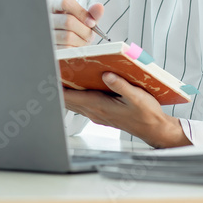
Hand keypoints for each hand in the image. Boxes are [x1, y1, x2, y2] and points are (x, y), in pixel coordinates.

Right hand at [48, 0, 103, 47]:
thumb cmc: (75, 27)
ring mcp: (45, 32)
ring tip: (83, 40)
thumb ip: (92, 13)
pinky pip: (65, 49)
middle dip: (85, 30)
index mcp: (53, 4)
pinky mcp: (49, 47)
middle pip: (68, 21)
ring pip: (68, 36)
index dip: (81, 12)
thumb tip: (100, 7)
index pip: (65, 2)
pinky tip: (76, 47)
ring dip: (81, 41)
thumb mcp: (83, 18)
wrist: (65, 43)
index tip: (92, 23)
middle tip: (89, 35)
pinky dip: (76, 49)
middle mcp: (45, 17)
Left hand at [62, 72, 191, 148]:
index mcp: (101, 106)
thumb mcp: (137, 97)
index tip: (50, 77)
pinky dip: (75, 97)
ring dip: (65, 93)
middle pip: (68, 100)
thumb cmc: (147, 114)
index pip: (72, 96)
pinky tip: (76, 88)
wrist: (153, 129)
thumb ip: (121, 85)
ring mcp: (97, 114)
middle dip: (58, 88)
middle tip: (49, 73)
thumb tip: (107, 75)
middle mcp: (95, 112)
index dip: (59, 87)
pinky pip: (81, 105)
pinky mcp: (101, 114)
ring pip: (74, 103)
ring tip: (58, 78)